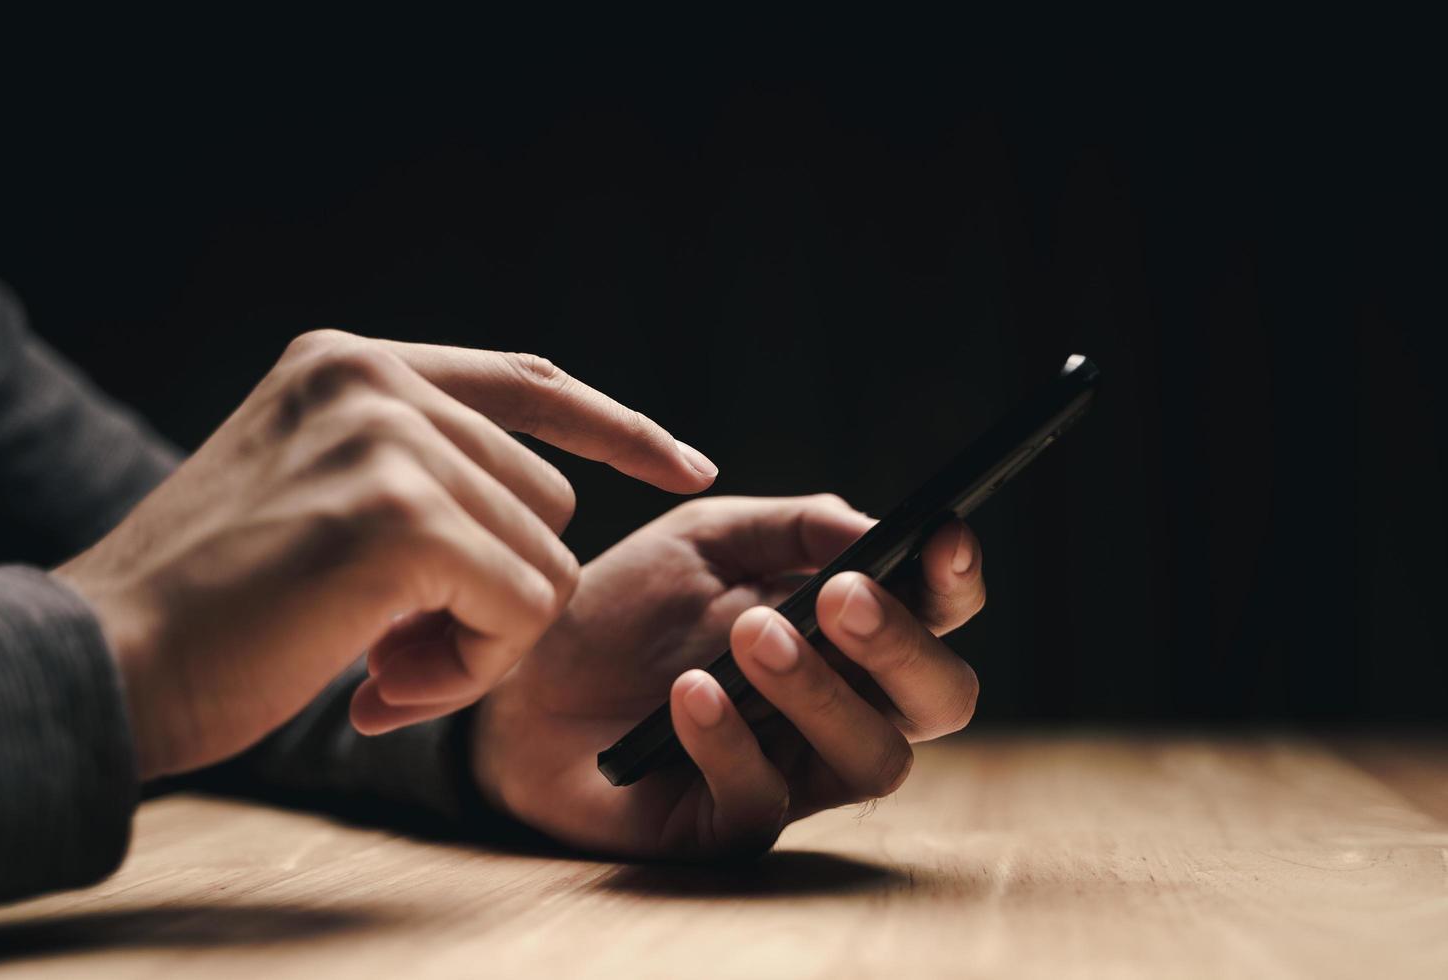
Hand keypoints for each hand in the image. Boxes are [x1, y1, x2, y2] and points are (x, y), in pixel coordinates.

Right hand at [53, 329, 715, 778]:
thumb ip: (422, 476)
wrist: (104, 663)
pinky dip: (473, 669)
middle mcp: (374, 380)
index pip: (529, 382)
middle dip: (499, 590)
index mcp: (354, 364)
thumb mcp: (318, 494)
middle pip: (548, 498)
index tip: (689, 466)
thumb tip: (549, 518)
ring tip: (380, 662)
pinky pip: (523, 608)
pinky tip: (381, 683)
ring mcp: (389, 439)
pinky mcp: (400, 516)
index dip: (620, 428)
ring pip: (546, 558)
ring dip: (483, 638)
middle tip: (398, 647)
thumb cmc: (214, 606)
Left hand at [401, 495, 983, 857]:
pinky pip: (766, 800)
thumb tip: (871, 527)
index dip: (955, 581)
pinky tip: (688, 694)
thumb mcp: (706, 542)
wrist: (520, 682)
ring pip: (873, 758)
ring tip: (750, 635)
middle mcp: (842, 706)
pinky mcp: (732, 824)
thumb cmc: (627, 610)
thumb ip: (793, 527)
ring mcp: (796, 772)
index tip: (943, 538)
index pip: (937, 614)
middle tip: (839, 595)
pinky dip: (731, 741)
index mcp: (847, 635)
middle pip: (940, 698)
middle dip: (902, 645)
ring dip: (820, 691)